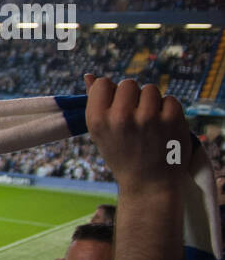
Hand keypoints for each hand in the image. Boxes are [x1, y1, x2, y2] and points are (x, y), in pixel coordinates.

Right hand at [83, 75, 192, 191]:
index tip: (117, 108)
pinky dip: (169, 110)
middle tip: (136, 118)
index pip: (103, 83)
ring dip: (152, 102)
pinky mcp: (171, 120)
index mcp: (97, 120)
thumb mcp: (101, 132)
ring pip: (151, 89)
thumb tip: (89, 75)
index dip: (111, 93)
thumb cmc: (122, 155)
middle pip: (128, 84)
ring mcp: (147, 118)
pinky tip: (164, 127)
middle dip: (133, 97)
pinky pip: (170, 99)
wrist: (149, 183)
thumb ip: (95, 102)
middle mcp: (120, 117)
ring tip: (150, 123)